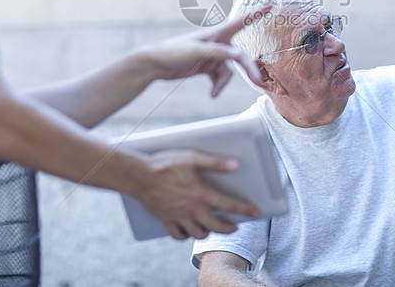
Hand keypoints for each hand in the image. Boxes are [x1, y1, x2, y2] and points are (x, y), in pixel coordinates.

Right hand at [134, 149, 259, 239]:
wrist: (138, 176)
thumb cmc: (165, 164)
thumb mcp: (192, 158)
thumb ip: (215, 163)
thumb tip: (236, 165)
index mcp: (201, 194)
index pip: (229, 206)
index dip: (245, 210)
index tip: (256, 213)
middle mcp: (191, 210)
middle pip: (216, 226)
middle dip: (229, 228)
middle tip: (235, 226)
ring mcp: (178, 217)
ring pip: (198, 233)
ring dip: (209, 232)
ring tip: (213, 227)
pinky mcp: (166, 220)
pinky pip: (178, 235)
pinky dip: (186, 235)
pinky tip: (189, 230)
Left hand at [140, 6, 271, 95]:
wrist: (155, 64)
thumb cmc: (173, 51)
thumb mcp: (196, 51)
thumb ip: (218, 52)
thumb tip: (238, 56)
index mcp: (216, 34)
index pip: (241, 22)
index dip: (256, 13)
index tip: (271, 5)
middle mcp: (218, 43)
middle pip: (240, 56)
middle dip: (249, 69)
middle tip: (259, 81)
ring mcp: (213, 56)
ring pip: (229, 71)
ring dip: (223, 83)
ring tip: (214, 93)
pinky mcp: (207, 66)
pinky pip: (219, 78)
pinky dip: (217, 86)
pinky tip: (212, 94)